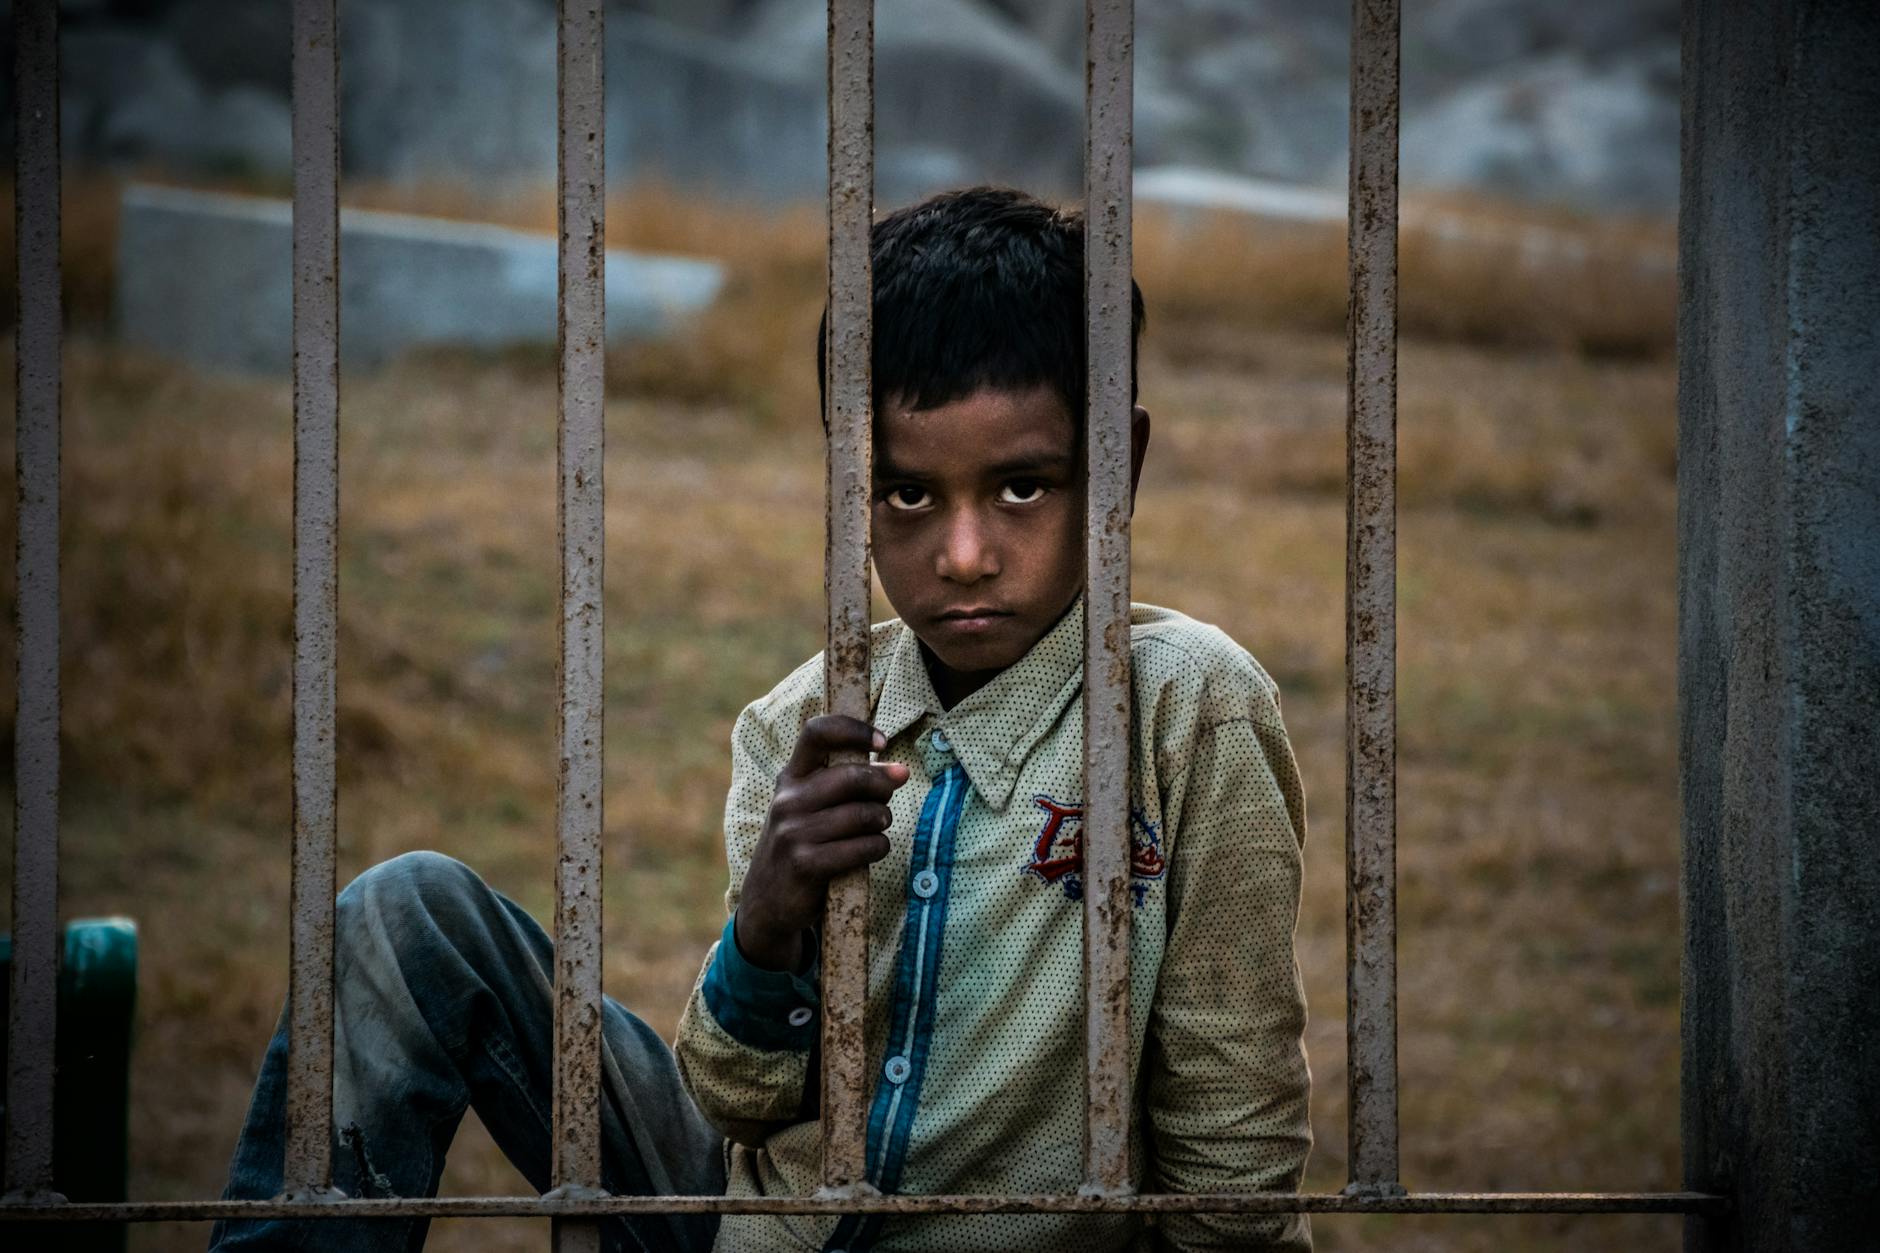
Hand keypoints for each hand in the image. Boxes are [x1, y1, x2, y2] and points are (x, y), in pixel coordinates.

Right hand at [735, 715, 907, 972]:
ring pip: (862, 814)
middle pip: (851, 776)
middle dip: (883, 784)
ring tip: (879, 825)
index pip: (817, 733)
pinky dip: (877, 847)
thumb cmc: (803, 844)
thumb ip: (845, 784)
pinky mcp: (805, 864)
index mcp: (791, 777)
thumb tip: (897, 771)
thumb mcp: (810, 807)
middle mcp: (787, 800)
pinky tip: (874, 849)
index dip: (854, 730)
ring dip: (882, 820)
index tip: (882, 742)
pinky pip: (861, 848)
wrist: (767, 900)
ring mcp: (793, 833)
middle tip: (892, 792)